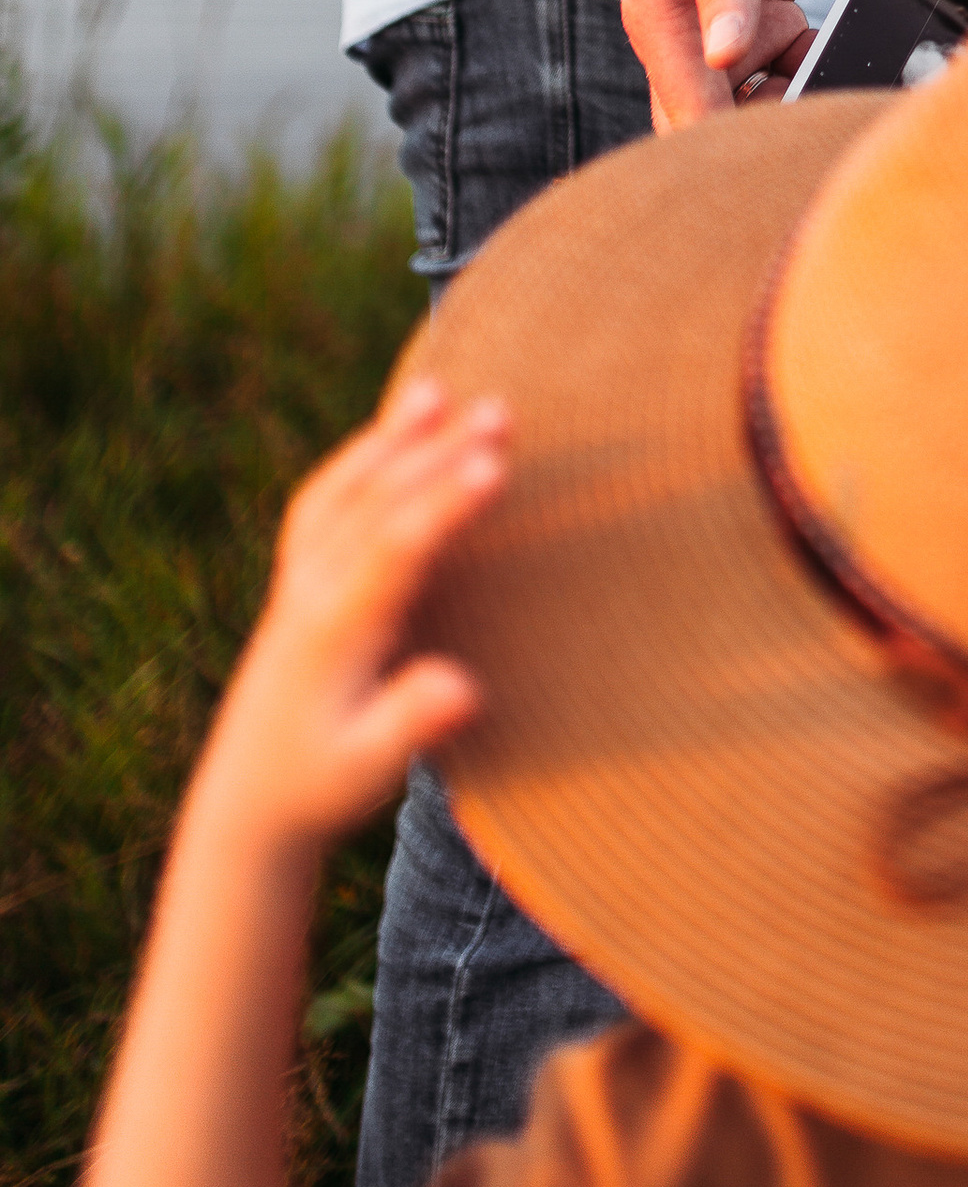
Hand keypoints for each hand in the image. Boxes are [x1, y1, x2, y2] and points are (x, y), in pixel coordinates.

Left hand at [191, 380, 509, 859]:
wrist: (249, 798)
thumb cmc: (321, 785)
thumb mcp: (368, 771)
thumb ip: (410, 723)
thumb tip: (461, 687)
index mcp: (332, 631)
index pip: (394, 550)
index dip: (445, 505)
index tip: (496, 465)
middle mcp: (310, 592)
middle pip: (376, 503)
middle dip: (438, 452)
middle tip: (500, 411)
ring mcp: (298, 579)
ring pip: (346, 491)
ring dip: (394, 439)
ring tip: (439, 388)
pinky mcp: (297, 578)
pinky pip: (324, 499)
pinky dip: (361, 456)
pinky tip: (393, 429)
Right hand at [624, 0, 812, 125]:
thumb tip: (725, 55)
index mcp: (659, 19)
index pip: (688, 113)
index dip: (735, 143)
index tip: (788, 142)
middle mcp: (686, 34)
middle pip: (716, 126)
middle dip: (766, 130)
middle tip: (818, 97)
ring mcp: (723, 26)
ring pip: (753, 101)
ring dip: (792, 96)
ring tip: (822, 57)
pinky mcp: (758, 11)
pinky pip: (781, 65)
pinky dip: (807, 65)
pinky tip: (823, 40)